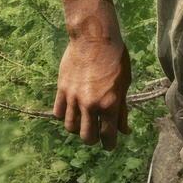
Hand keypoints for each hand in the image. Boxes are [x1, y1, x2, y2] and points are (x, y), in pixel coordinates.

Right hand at [54, 34, 131, 149]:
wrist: (94, 37)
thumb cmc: (115, 58)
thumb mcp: (124, 84)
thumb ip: (122, 109)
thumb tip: (124, 130)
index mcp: (109, 104)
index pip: (107, 136)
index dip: (109, 145)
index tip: (109, 145)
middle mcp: (90, 104)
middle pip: (87, 137)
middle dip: (93, 139)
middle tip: (97, 134)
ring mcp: (73, 97)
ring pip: (70, 127)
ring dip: (78, 129)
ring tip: (84, 122)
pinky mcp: (62, 88)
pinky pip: (58, 112)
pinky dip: (64, 115)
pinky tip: (72, 110)